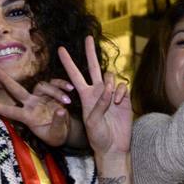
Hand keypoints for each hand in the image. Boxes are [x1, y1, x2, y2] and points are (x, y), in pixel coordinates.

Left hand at [0, 69, 74, 146]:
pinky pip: (54, 83)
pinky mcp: (50, 93)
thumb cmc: (56, 135)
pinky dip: (62, 84)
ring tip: (68, 101)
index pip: (10, 111)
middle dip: (3, 78)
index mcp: (28, 117)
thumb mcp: (57, 134)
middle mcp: (31, 104)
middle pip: (15, 89)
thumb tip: (61, 110)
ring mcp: (40, 97)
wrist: (66, 131)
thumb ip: (58, 122)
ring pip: (42, 85)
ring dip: (56, 91)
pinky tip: (70, 90)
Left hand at [58, 36, 130, 156]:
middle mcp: (97, 91)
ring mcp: (110, 93)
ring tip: (110, 98)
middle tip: (87, 37)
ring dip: (109, 83)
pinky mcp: (123, 98)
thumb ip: (99, 106)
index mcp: (85, 96)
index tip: (60, 49)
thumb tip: (107, 89)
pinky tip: (118, 102)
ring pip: (109, 75)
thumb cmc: (99, 137)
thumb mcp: (92, 123)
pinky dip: (119, 92)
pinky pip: (121, 86)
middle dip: (90, 51)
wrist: (114, 146)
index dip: (68, 62)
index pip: (74, 75)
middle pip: (93, 66)